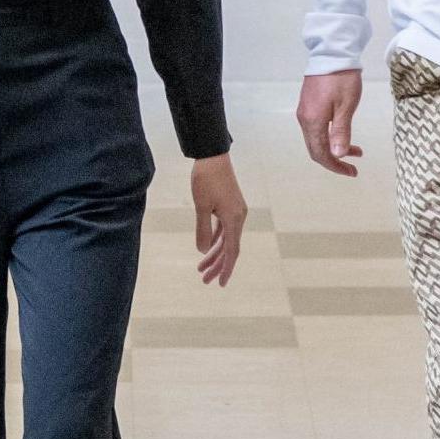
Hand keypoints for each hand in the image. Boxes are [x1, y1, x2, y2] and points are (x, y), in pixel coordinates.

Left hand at [191, 153, 246, 286]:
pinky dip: (216, 239)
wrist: (213, 156)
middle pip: (229, 248)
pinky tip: (207, 247)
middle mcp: (238, 217)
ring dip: (215, 253)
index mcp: (234, 219)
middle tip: (204, 279)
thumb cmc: (206, 179)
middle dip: (217, 265)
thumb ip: (202, 230)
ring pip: (226, 239)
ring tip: (201, 267)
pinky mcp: (230, 205)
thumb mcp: (201, 206)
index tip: (220, 283)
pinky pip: (224, 228)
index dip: (225, 268)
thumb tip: (202, 250)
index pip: (231, 251)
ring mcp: (235, 211)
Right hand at [295, 69, 364, 175]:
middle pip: (316, 149)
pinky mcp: (308, 105)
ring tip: (355, 150)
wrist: (332, 53)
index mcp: (313, 121)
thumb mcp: (346, 107)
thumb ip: (341, 132)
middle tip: (353, 167)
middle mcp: (305, 119)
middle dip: (335, 160)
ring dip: (334, 148)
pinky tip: (343, 134)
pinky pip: (316, 129)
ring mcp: (305, 112)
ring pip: (316, 139)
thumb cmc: (342, 79)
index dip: (336, 166)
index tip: (352, 172)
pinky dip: (329, 137)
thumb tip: (337, 155)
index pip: (321, 153)